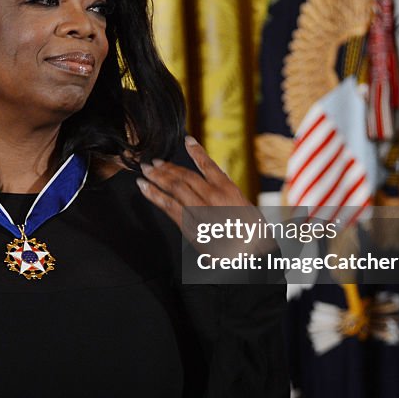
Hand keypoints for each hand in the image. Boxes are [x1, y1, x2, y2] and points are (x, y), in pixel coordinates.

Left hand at [136, 136, 250, 225]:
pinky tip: (145, 188)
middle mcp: (212, 196)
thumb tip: (217, 181)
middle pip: (185, 176)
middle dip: (168, 167)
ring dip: (157, 177)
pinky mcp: (190, 226)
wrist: (252, 256)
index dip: (196, 151)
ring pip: (174, 188)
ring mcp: (200, 211)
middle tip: (154, 162)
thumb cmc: (253, 234)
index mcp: (228, 189)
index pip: (208, 164)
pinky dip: (155, 195)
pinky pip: (169, 208)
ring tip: (146, 172)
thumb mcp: (246, 207)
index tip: (187, 141)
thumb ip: (228, 194)